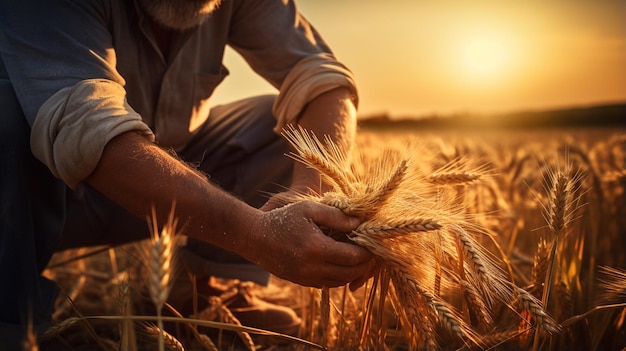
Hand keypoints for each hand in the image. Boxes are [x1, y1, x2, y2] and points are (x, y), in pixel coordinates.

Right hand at [244, 201, 373, 287]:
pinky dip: (337, 276)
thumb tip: (359, 223)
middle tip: (367, 252)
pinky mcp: (300, 282)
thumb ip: (336, 216)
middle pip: (350, 273)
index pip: (353, 257)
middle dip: (363, 265)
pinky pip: (326, 284)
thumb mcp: (309, 209)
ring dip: (351, 272)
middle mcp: (312, 268)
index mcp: (317, 248)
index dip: (366, 252)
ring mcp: (306, 278)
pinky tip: (338, 263)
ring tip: (354, 257)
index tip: (370, 242)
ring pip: (339, 282)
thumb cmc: (283, 218)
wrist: (255, 237)